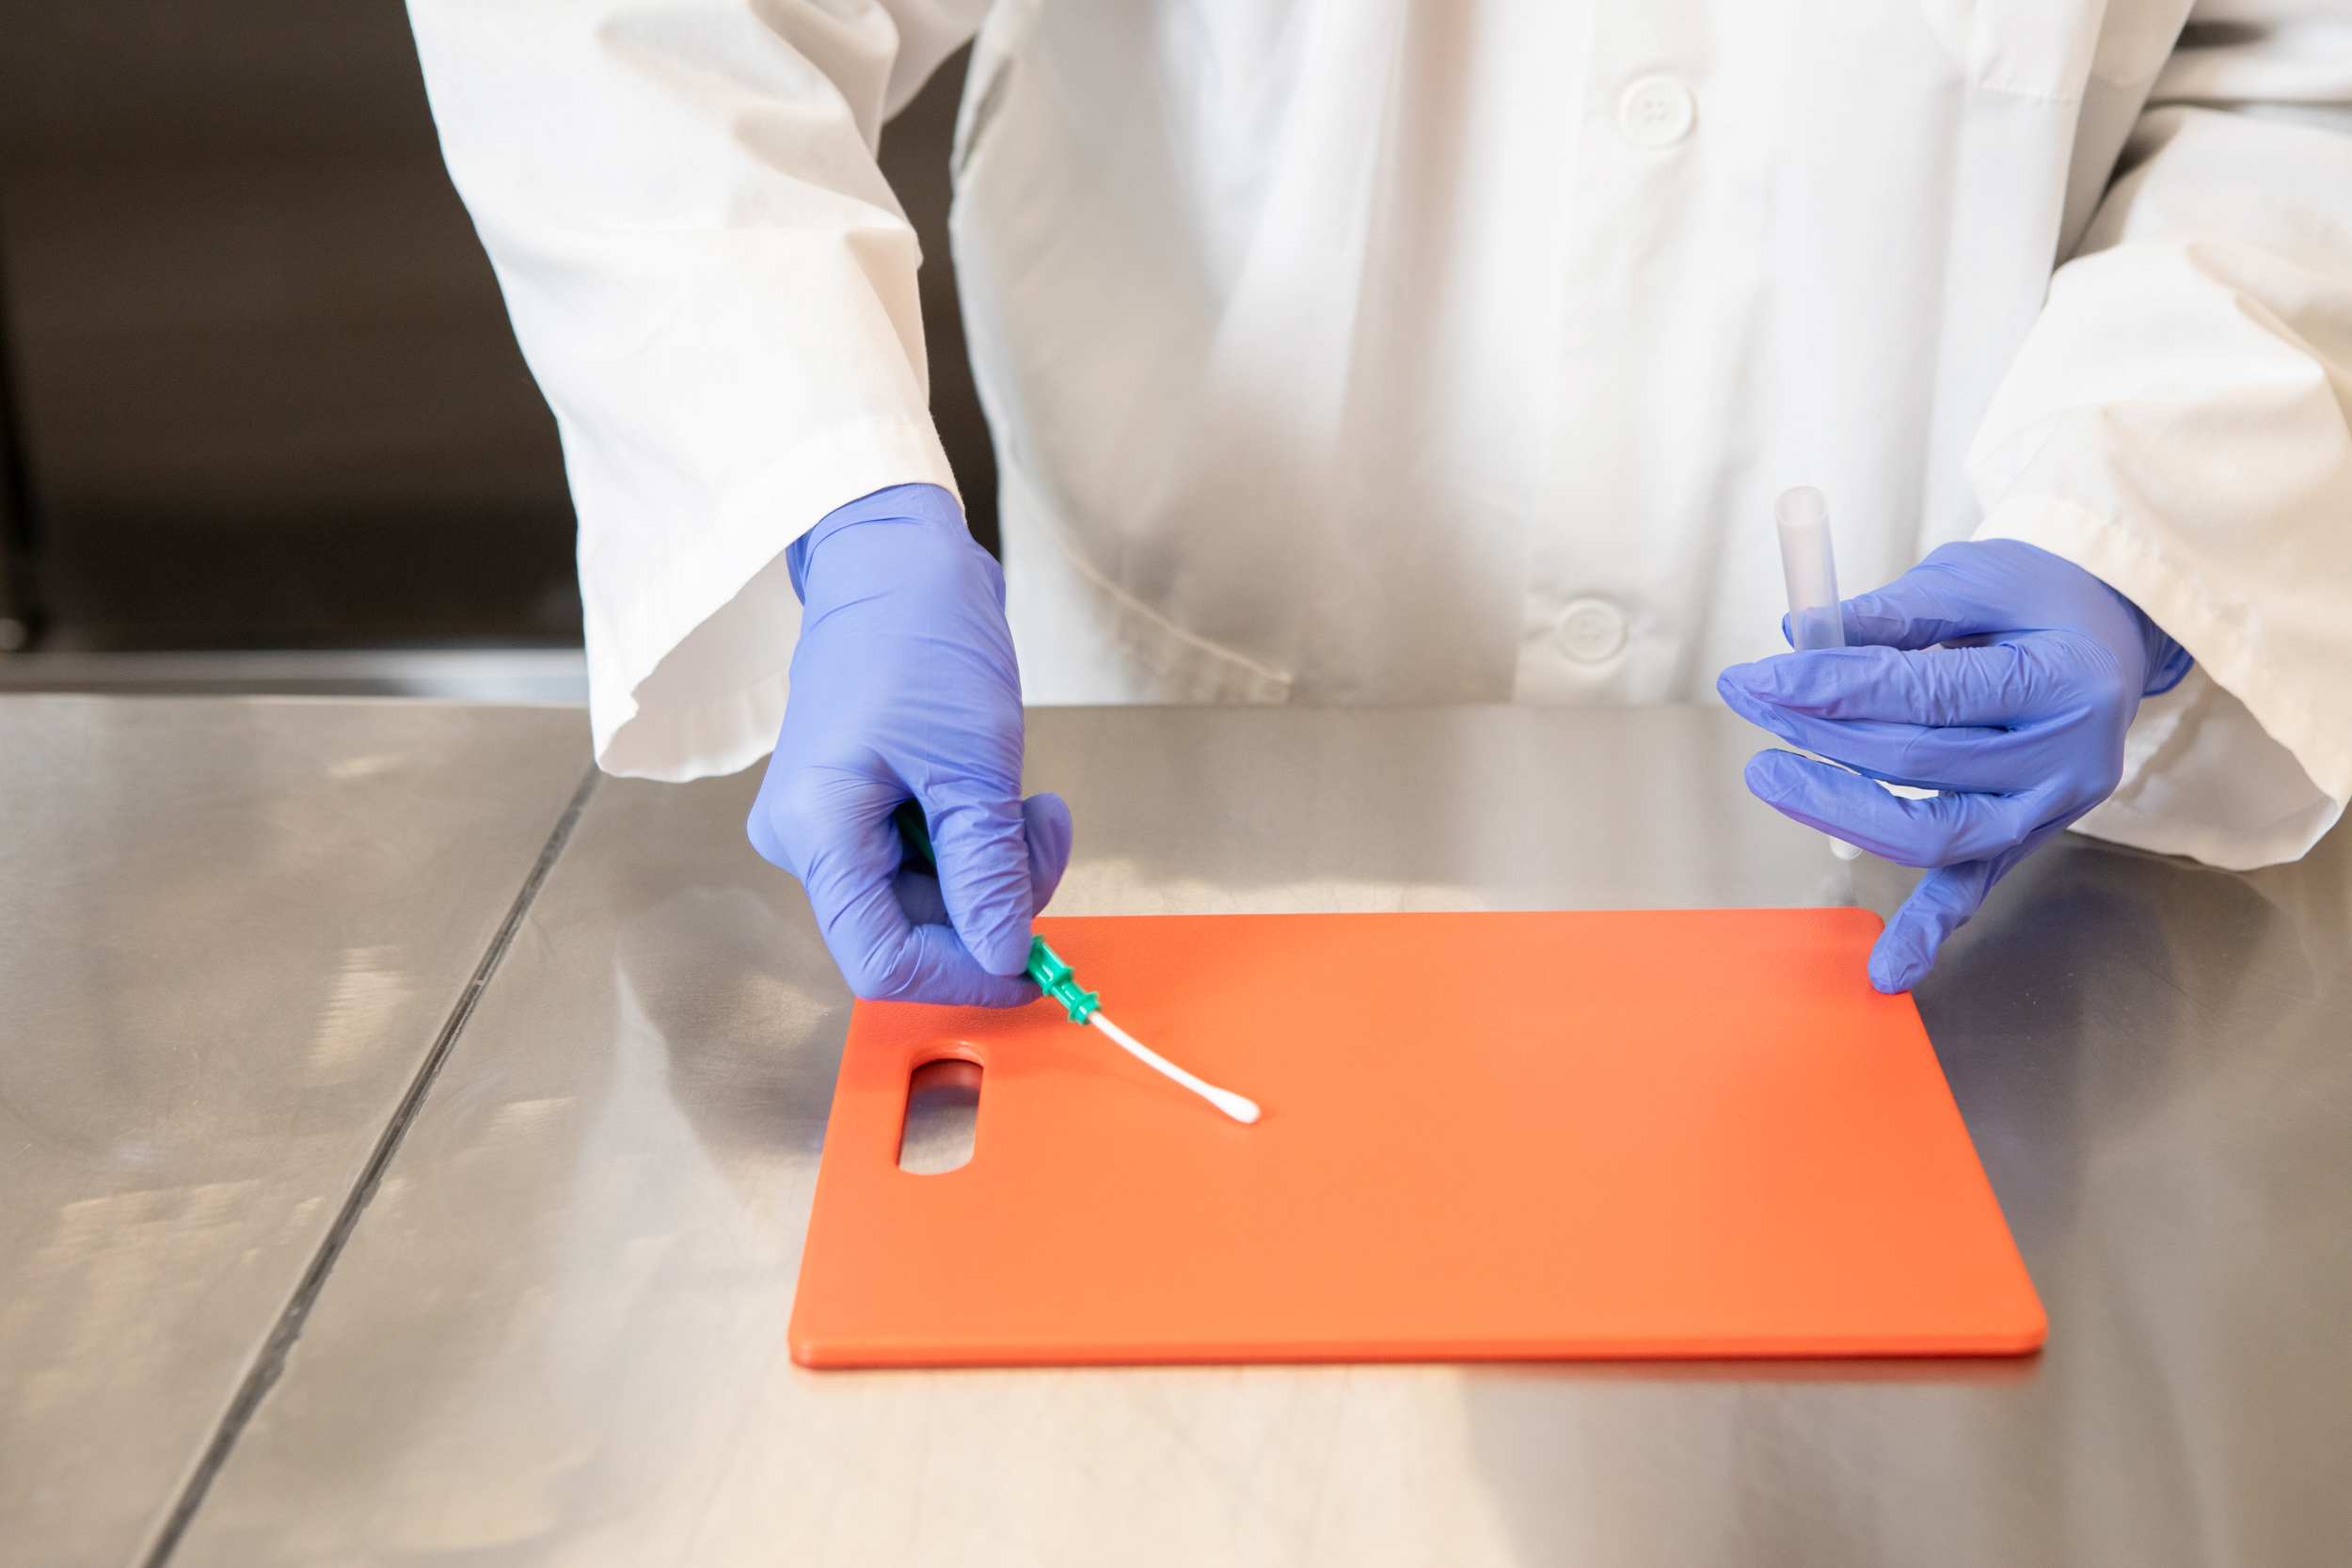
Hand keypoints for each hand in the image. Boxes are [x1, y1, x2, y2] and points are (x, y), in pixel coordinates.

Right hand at [747, 484, 1071, 1003]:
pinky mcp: (864, 804)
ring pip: (930, 895)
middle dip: (995, 898)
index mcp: (817, 830)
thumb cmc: (919, 634)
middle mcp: (812, 838)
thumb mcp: (973, 761)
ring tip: (1035, 802)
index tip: (1031, 959)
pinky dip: (978, 839)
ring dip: (997, 864)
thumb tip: (1002, 954)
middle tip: (1048, 834)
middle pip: (911, 928)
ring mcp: (835, 822)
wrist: (894, 557)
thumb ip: (987, 870)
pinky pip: (928, 856)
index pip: (881, 961)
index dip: (961, 972)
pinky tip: (1006, 793)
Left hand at [1717, 539, 2189, 992]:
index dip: (1833, 688)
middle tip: (1752, 701)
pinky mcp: (2029, 839)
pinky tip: (1886, 970)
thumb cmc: (2040, 598)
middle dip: (1822, 734)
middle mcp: (2068, 758)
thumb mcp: (1977, 577)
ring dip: (1842, 811)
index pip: (1928, 695)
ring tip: (1770, 775)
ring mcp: (2053, 810)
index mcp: (2063, 681)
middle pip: (1921, 763)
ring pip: (1938, 832)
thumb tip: (1801, 639)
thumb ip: (1895, 613)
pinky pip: (1973, 887)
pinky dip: (1929, 929)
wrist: (2111, 633)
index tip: (1759, 677)